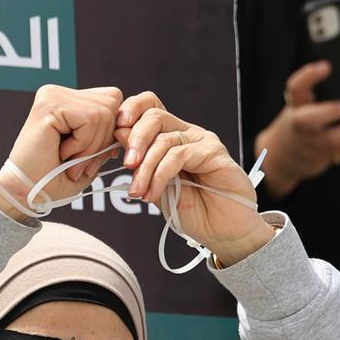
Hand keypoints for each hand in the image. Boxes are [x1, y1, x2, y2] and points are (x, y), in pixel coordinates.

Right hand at [0, 84, 124, 219]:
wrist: (26, 193)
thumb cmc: (57, 178)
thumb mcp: (92, 153)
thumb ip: (110, 133)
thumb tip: (130, 122)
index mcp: (68, 99)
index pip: (113, 100)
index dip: (111, 131)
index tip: (92, 156)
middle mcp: (58, 92)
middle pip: (113, 103)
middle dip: (104, 140)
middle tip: (79, 162)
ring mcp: (52, 95)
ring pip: (104, 112)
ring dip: (92, 145)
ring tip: (69, 158)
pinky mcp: (49, 105)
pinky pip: (91, 119)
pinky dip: (83, 144)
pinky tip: (62, 153)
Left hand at [118, 93, 273, 266]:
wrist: (225, 233)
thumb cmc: (194, 212)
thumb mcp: (156, 187)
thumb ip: (141, 164)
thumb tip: (119, 134)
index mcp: (173, 137)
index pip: (150, 106)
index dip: (131, 110)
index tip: (114, 132)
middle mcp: (188, 134)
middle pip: (155, 115)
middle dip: (134, 139)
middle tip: (126, 165)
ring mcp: (203, 141)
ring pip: (164, 139)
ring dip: (145, 167)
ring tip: (138, 191)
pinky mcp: (214, 153)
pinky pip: (179, 155)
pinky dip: (160, 175)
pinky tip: (154, 193)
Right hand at [254, 61, 339, 197]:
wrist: (281, 156)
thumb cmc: (297, 123)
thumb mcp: (298, 106)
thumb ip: (313, 94)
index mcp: (295, 107)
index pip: (296, 88)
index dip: (310, 76)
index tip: (326, 66)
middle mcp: (300, 125)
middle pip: (309, 120)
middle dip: (330, 112)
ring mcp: (311, 143)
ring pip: (331, 140)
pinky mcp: (322, 157)